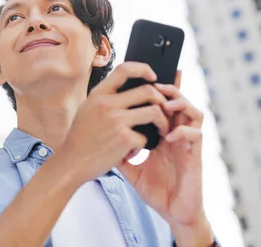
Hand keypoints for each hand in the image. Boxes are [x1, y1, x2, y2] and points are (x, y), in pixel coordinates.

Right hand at [58, 62, 169, 182]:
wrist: (72, 161)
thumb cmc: (80, 137)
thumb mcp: (87, 109)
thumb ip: (105, 98)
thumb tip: (127, 88)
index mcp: (98, 94)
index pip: (125, 69)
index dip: (143, 69)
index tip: (153, 77)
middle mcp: (107, 103)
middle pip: (148, 91)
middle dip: (162, 100)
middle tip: (164, 109)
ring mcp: (116, 120)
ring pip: (154, 112)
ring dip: (162, 121)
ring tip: (160, 130)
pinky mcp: (124, 138)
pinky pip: (146, 137)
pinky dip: (143, 145)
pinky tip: (133, 151)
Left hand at [117, 71, 211, 239]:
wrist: (171, 212)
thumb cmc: (155, 189)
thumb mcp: (129, 167)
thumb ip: (118, 150)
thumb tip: (96, 136)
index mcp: (162, 133)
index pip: (160, 106)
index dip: (155, 91)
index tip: (140, 80)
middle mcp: (176, 135)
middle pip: (178, 102)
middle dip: (168, 89)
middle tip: (154, 85)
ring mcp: (187, 144)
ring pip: (194, 112)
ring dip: (181, 104)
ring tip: (165, 105)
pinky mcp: (196, 156)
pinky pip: (197, 136)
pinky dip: (184, 131)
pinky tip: (170, 135)